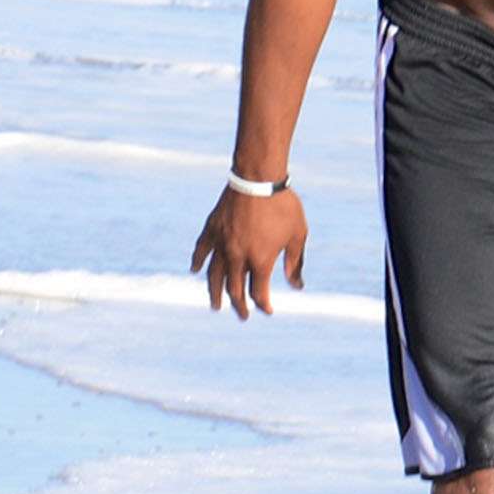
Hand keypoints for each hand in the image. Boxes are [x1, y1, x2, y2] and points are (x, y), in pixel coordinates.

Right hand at [189, 184, 307, 319]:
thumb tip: (296, 285)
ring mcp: (222, 242)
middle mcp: (238, 255)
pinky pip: (202, 249)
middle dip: (239, 305)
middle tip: (242, 316)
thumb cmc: (283, 205)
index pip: (258, 291)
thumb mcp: (297, 235)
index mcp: (260, 259)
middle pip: (234, 289)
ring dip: (215, 293)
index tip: (267, 310)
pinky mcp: (212, 228)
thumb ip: (295, 262)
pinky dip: (198, 261)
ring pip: (215, 275)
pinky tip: (196, 270)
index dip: (262, 304)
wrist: (259, 177)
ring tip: (216, 306)